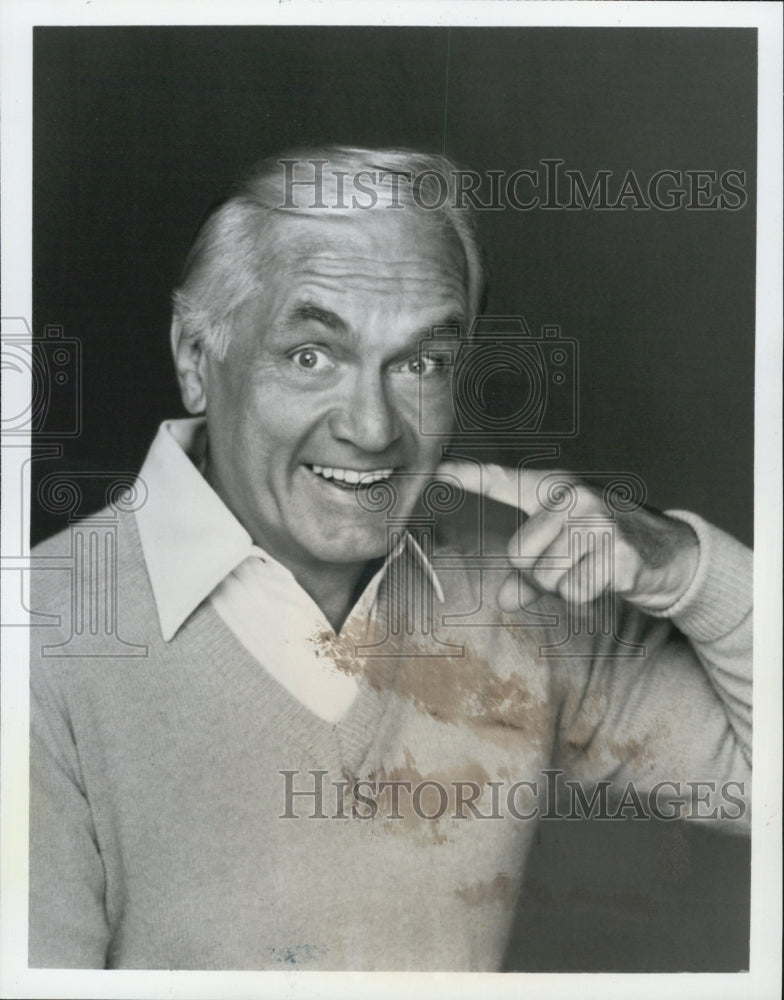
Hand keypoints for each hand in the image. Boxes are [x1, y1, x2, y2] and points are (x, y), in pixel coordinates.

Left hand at [437, 461, 698, 612]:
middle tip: (573, 562)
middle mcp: (573, 498)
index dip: (471, 477)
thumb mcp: (562, 552)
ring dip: (567, 586)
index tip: (439, 470)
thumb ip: (528, 575)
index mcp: (554, 491)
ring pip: (547, 579)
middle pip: (520, 557)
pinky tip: (610, 576)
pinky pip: (576, 591)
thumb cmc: (604, 547)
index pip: (504, 482)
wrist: (669, 553)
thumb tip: (504, 599)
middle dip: (541, 574)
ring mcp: (596, 521)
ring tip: (593, 567)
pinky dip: (589, 595)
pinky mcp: (616, 550)